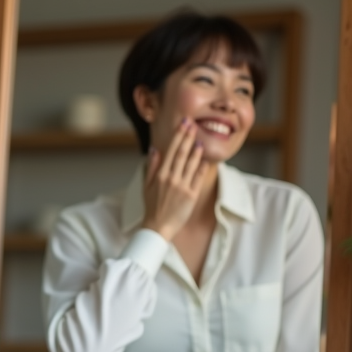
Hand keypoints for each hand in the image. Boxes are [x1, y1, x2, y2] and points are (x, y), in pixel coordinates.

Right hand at [141, 118, 206, 239]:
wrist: (158, 226)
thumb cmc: (152, 206)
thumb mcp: (147, 185)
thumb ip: (152, 166)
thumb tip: (155, 149)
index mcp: (160, 174)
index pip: (171, 150)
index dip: (178, 136)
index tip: (183, 125)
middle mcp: (171, 178)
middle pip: (182, 154)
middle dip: (188, 137)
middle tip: (193, 125)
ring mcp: (182, 186)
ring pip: (191, 164)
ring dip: (196, 150)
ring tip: (199, 140)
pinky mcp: (191, 195)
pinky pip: (198, 178)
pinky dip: (201, 167)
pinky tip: (204, 159)